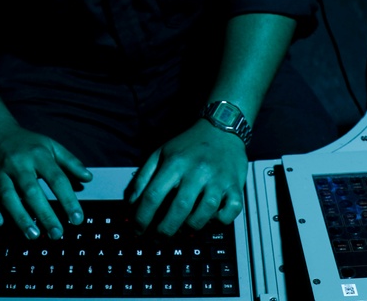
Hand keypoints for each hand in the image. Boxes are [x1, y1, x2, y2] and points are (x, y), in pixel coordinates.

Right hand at [0, 122, 92, 239]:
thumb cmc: (25, 142)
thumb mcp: (50, 145)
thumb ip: (70, 162)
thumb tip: (88, 178)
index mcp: (38, 155)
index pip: (56, 178)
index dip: (68, 199)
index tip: (77, 219)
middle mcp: (18, 163)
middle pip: (31, 190)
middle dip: (45, 213)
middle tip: (57, 234)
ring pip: (8, 195)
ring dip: (20, 216)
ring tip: (33, 235)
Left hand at [126, 121, 246, 236]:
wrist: (221, 129)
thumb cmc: (189, 145)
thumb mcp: (160, 153)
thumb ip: (143, 177)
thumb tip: (131, 203)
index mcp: (175, 163)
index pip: (153, 195)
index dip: (142, 217)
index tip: (137, 229)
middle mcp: (197, 171)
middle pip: (178, 209)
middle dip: (165, 230)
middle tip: (159, 238)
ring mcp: (218, 180)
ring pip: (204, 214)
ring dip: (191, 228)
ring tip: (183, 229)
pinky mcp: (235, 186)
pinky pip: (229, 212)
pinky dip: (219, 221)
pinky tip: (210, 219)